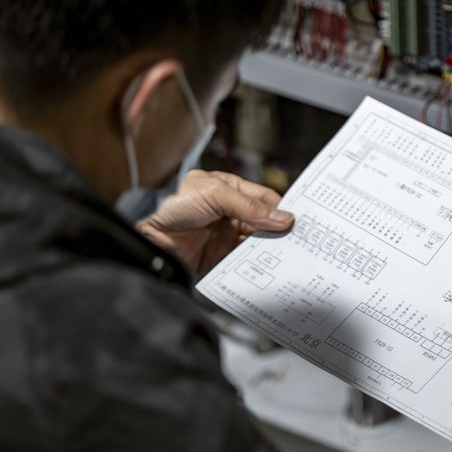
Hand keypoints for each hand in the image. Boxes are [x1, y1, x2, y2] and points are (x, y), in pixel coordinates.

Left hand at [138, 169, 293, 276]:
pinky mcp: (221, 254)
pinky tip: (269, 262)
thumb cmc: (174, 208)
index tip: (299, 216)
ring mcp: (225, 233)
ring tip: (288, 251)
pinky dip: (258, 260)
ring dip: (270, 245)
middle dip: (279, 227)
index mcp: (227, 188)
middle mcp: (229, 210)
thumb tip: (281, 216)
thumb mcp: (214, 195)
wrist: (152, 241)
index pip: (262, 196)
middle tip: (299, 236)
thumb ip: (248, 206)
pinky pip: (245, 257)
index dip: (280, 206)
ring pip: (257, 239)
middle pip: (263, 219)